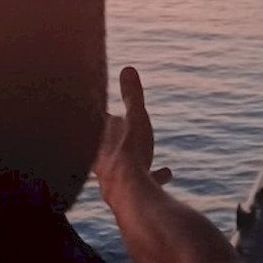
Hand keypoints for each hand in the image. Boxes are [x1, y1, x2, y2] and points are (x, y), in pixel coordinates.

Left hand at [95, 65, 171, 193]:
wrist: (128, 194)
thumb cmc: (128, 152)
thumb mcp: (135, 119)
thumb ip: (132, 96)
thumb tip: (127, 69)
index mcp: (99, 137)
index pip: (94, 119)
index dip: (96, 110)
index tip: (98, 105)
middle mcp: (100, 158)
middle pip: (104, 142)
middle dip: (113, 134)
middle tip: (118, 126)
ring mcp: (111, 176)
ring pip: (121, 163)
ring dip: (134, 156)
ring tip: (146, 152)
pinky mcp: (125, 192)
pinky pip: (139, 181)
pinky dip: (153, 175)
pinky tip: (167, 173)